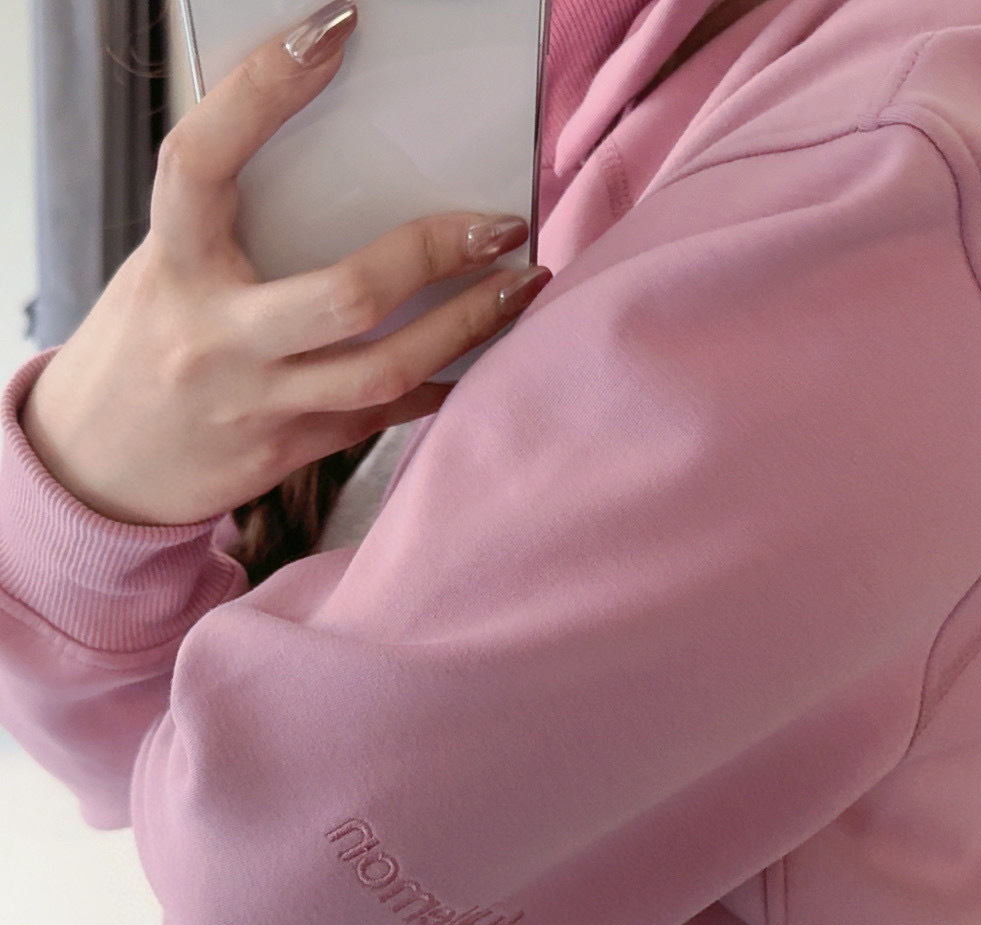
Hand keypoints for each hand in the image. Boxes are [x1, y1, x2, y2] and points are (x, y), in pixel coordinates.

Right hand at [20, 2, 549, 526]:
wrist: (100, 467)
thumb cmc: (147, 345)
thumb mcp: (167, 271)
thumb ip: (236, 231)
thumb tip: (350, 168)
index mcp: (171, 265)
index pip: (202, 162)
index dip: (261, 91)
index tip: (333, 30)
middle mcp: (213, 337)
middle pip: (346, 295)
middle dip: (436, 254)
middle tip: (501, 223)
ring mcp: (256, 403)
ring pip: (383, 369)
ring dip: (468, 326)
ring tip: (521, 286)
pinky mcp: (286, 451)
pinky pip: (381, 416)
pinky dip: (437, 382)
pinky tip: (476, 355)